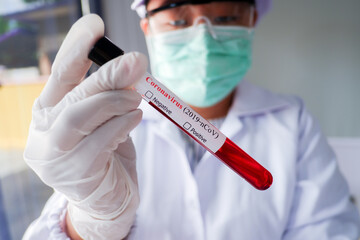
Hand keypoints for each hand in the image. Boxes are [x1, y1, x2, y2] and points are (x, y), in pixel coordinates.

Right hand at [24, 14, 146, 238]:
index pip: (60, 74)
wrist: (105, 200)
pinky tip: (134, 119)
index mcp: (50, 111)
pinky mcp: (75, 174)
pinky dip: (122, 124)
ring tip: (135, 98)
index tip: (95, 25)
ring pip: (81, 116)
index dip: (76, 48)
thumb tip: (130, 68)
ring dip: (115, 100)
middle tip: (135, 61)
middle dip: (106, 74)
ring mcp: (56, 155)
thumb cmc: (106, 155)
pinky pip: (100, 141)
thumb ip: (112, 96)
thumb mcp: (107, 120)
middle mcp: (46, 131)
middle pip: (74, 95)